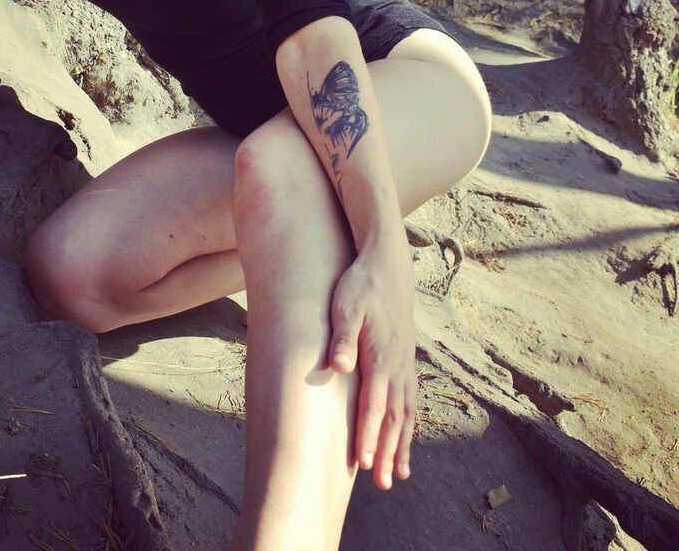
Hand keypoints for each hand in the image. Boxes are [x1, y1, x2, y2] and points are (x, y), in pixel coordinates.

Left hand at [328, 238, 416, 488]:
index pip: (373, 405)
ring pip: (406, 412)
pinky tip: (405, 434)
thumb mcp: (346, 306)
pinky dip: (409, 423)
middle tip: (382, 484)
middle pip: (393, 417)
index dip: (367, 435)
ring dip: (400, 444)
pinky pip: (411, 398)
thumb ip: (343, 337)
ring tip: (398, 474)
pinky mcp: (406, 358)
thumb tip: (338, 366)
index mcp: (381, 357)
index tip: (363, 464)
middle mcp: (397, 365)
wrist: (387, 265)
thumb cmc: (361, 285)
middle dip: (387, 452)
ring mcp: (405, 363)